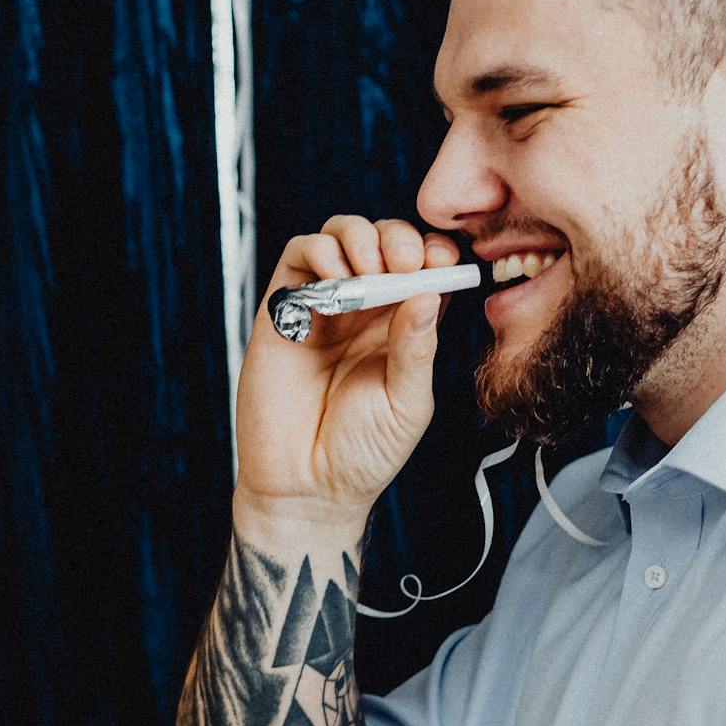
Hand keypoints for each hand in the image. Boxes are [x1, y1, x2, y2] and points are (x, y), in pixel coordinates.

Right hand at [233, 215, 464, 542]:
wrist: (306, 488)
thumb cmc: (362, 454)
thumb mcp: (406, 404)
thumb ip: (416, 350)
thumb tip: (428, 293)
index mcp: (403, 328)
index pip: (426, 268)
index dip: (435, 252)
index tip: (443, 261)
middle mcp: (365, 310)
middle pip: (384, 242)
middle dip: (397, 239)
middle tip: (403, 264)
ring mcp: (323, 307)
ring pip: (341, 237)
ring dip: (358, 236)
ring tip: (367, 268)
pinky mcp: (283, 311)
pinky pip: (298, 257)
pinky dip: (318, 250)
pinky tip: (335, 275)